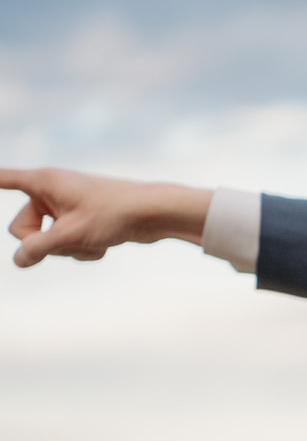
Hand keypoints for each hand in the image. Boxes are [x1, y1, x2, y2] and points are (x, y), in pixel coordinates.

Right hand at [2, 166, 210, 267]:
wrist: (156, 213)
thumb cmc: (115, 214)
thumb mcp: (71, 235)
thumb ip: (38, 248)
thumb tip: (19, 260)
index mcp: (42, 181)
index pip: (1, 179)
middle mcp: (50, 191)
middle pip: (21, 228)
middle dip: (43, 243)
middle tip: (70, 240)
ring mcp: (65, 207)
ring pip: (46, 241)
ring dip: (68, 249)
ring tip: (94, 240)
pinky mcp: (80, 221)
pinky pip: (67, 244)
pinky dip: (82, 249)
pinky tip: (104, 245)